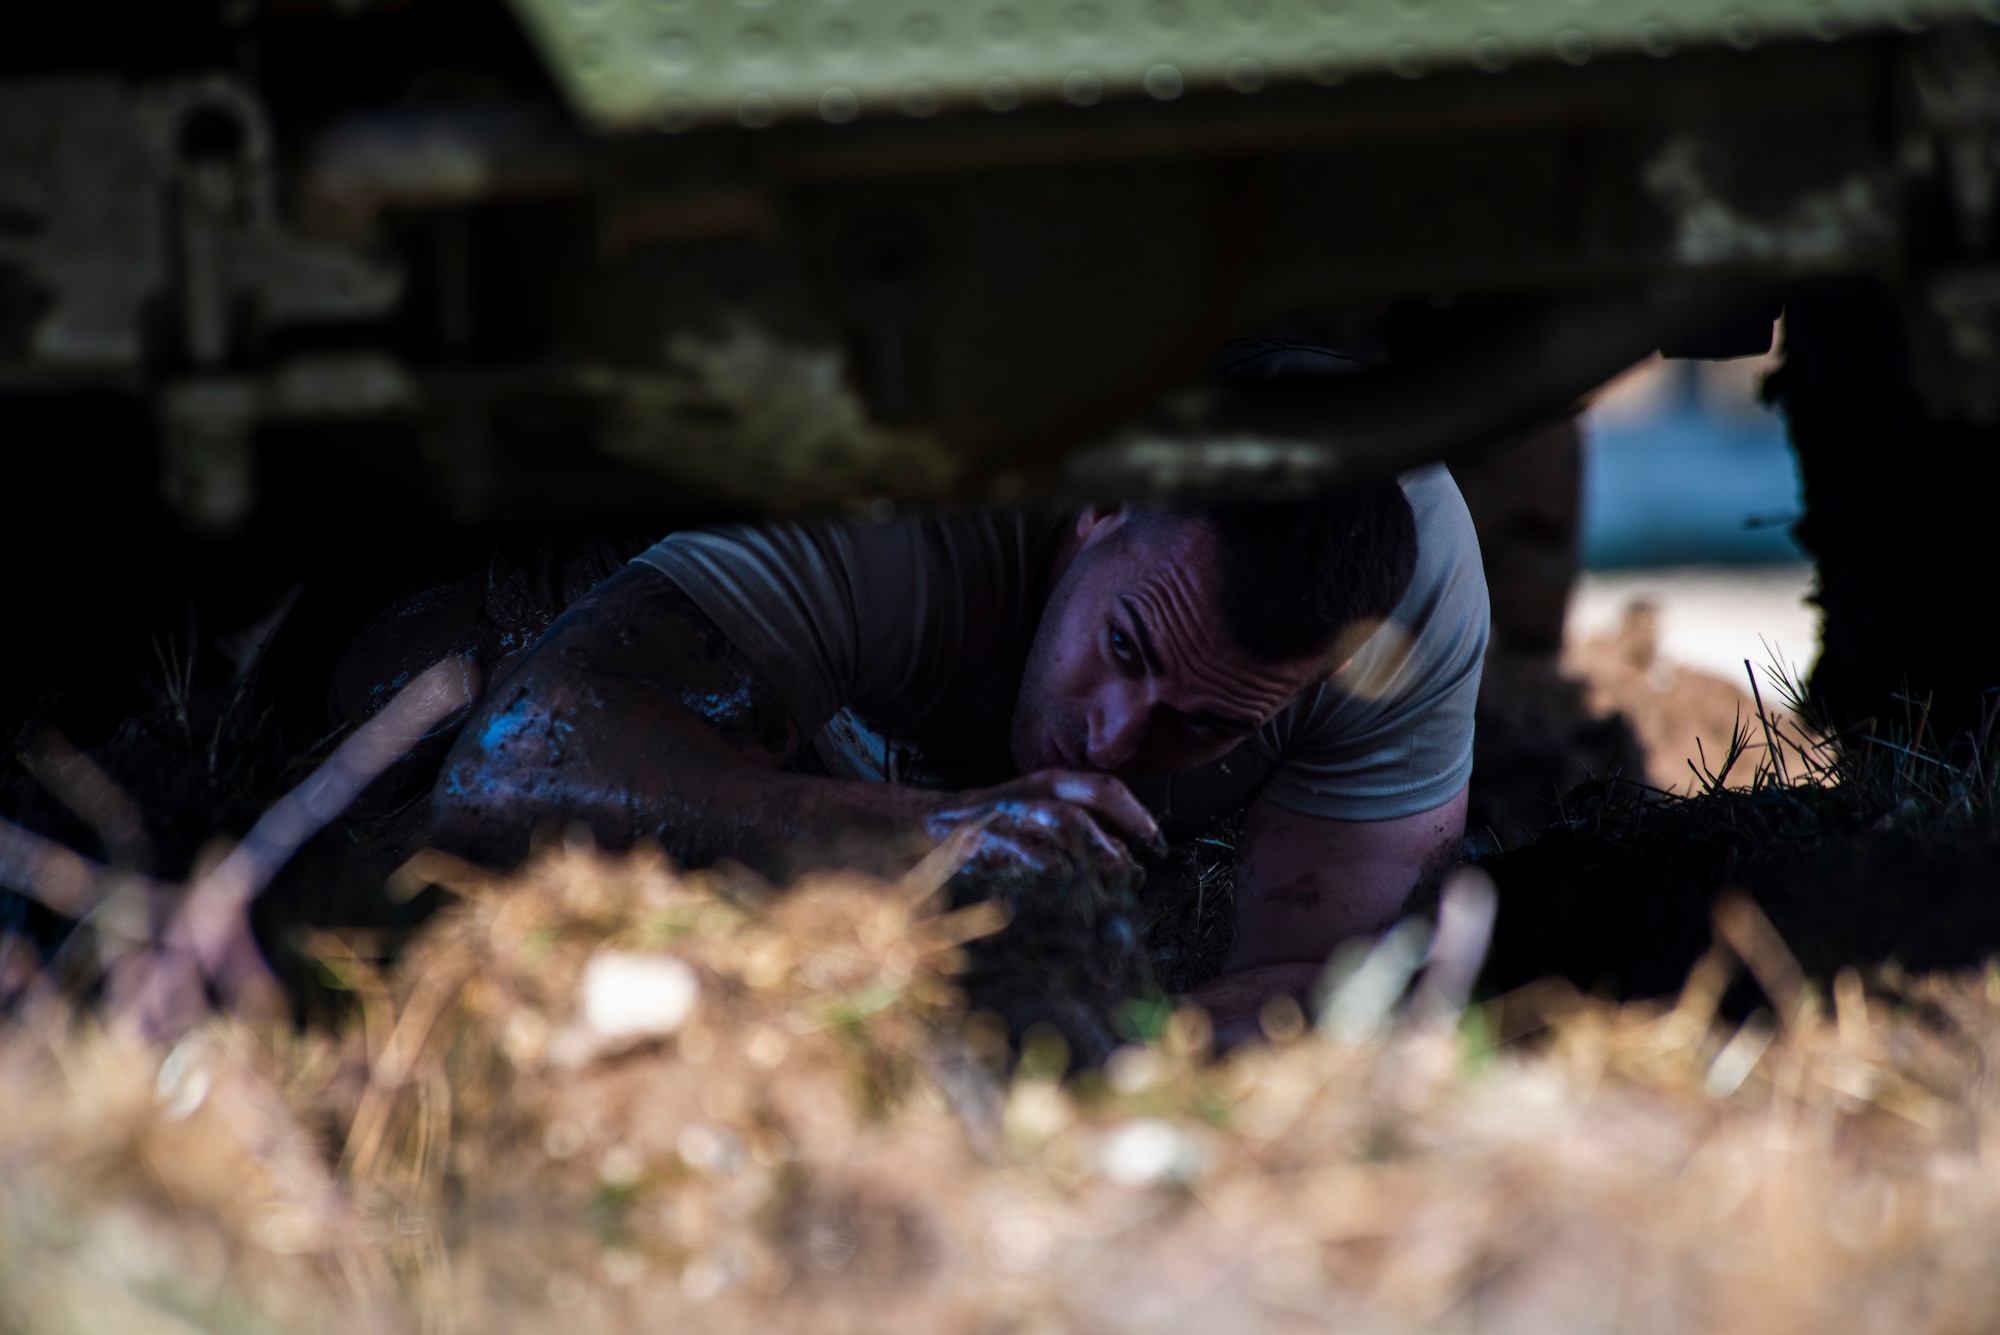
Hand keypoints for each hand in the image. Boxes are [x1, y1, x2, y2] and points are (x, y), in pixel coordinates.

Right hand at [924, 770, 1165, 885]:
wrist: (927, 825)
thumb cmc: (996, 827)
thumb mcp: (1040, 819)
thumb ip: (1081, 834)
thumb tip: (1127, 863)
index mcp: (1052, 784)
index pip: (1105, 789)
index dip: (1136, 815)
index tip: (1158, 846)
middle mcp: (1034, 791)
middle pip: (1089, 801)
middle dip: (1120, 832)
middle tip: (1137, 867)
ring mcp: (1008, 810)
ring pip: (1060, 818)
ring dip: (1092, 845)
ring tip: (1112, 870)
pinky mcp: (981, 834)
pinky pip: (1017, 843)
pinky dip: (1040, 858)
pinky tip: (1057, 873)